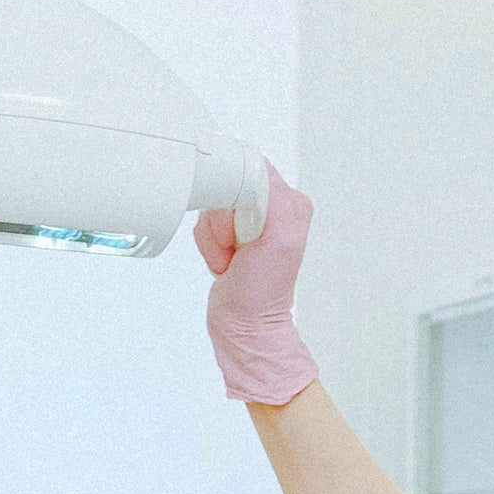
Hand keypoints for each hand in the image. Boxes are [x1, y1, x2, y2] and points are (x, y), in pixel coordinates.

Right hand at [194, 168, 316, 405]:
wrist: (245, 324)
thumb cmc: (264, 291)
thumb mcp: (280, 238)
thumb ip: (273, 198)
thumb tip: (253, 169)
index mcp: (289, 201)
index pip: (249, 171)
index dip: (235, 200)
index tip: (242, 229)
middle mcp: (271, 207)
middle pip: (226, 188)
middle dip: (222, 223)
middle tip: (237, 248)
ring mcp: (247, 220)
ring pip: (211, 207)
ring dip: (214, 238)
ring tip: (232, 259)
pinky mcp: (228, 233)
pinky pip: (203, 224)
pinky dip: (208, 246)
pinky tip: (226, 262)